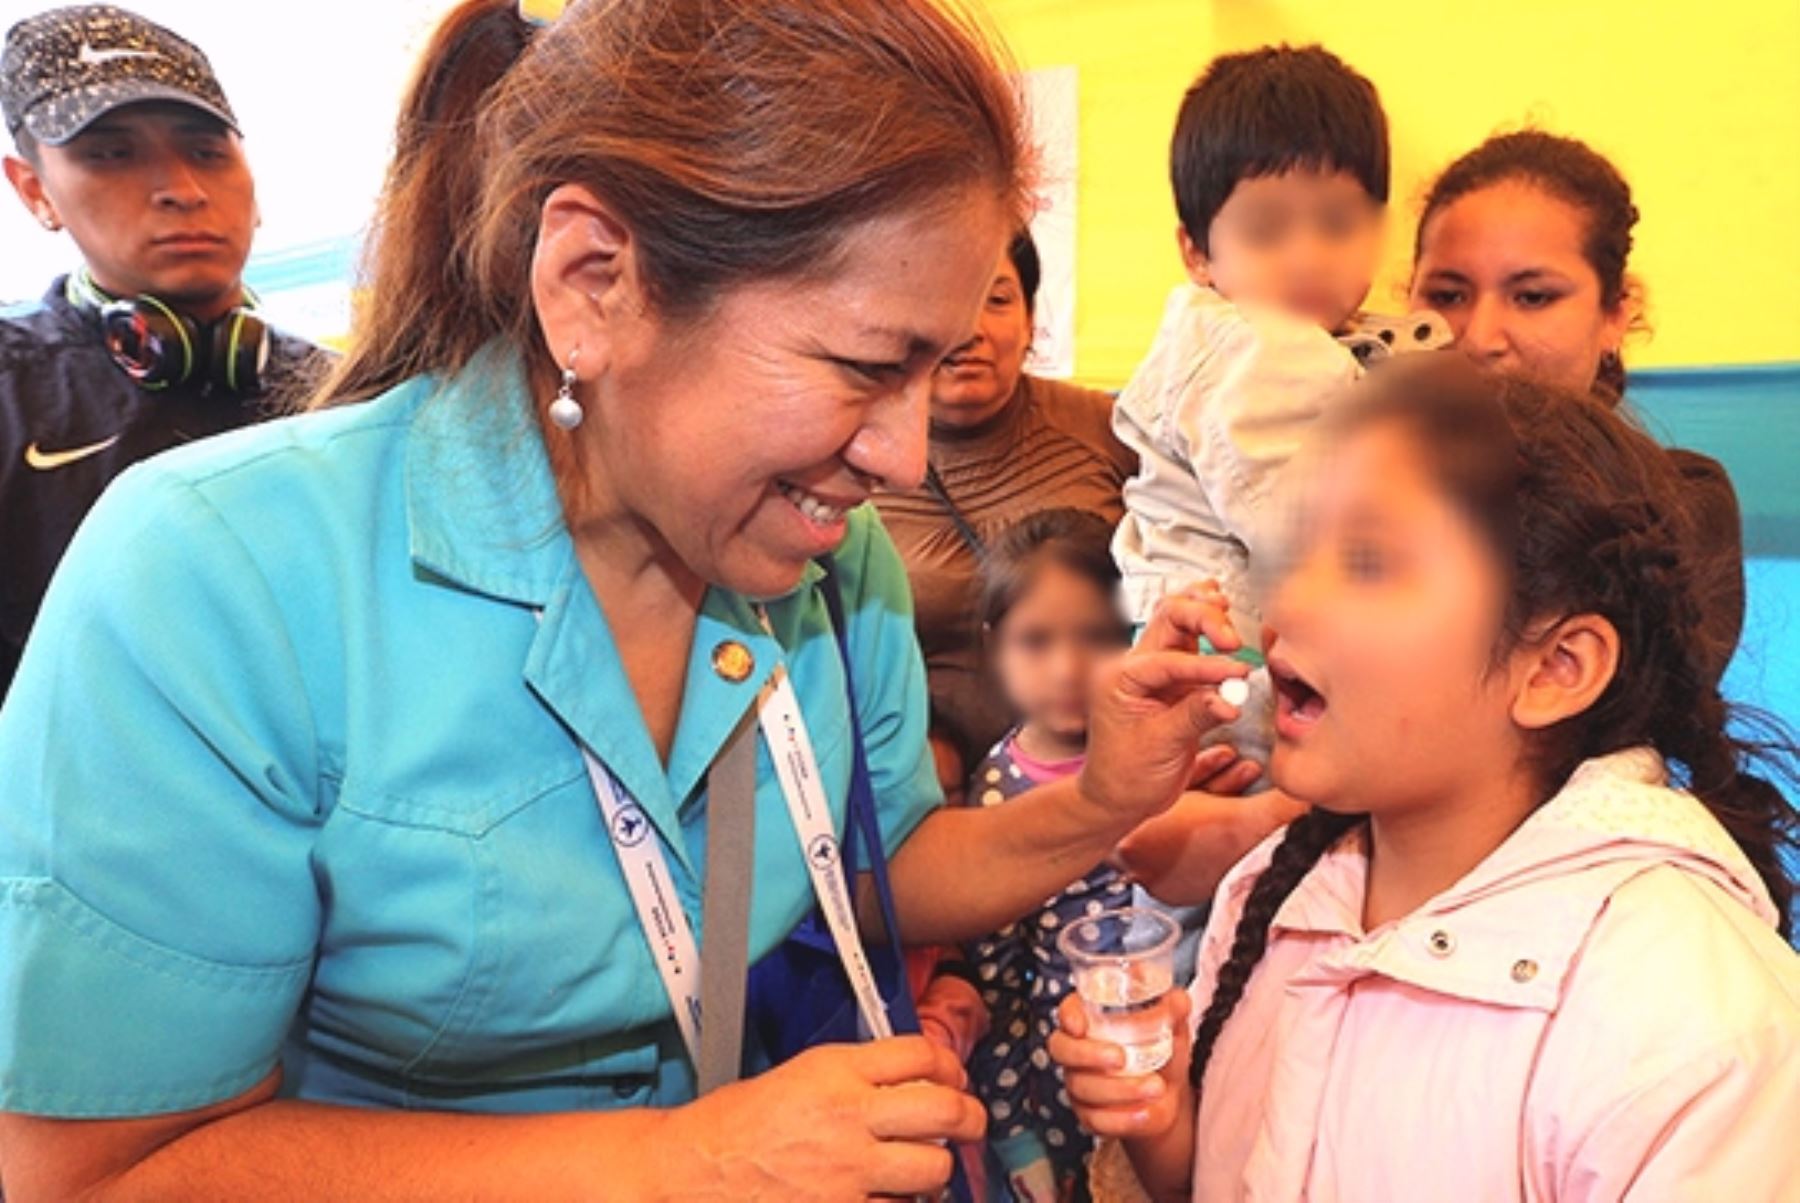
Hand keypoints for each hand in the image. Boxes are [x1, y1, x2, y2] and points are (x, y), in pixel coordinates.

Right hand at [662, 1036, 983, 1199]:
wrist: (692, 1172)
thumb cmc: (735, 1126)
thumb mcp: (797, 1077)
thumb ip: (854, 1077)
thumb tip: (909, 1083)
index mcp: (835, 1070)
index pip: (922, 1053)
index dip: (950, 1065)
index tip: (954, 1077)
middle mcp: (850, 1116)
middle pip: (946, 1110)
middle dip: (970, 1117)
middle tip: (970, 1123)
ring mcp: (850, 1172)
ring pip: (934, 1168)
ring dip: (936, 1170)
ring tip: (924, 1169)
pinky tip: (890, 1200)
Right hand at [1048, 991, 1192, 1139]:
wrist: (1167, 1096)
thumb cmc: (1162, 1052)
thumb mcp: (1173, 1028)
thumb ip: (1174, 1010)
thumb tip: (1179, 1001)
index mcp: (1092, 1020)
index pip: (1068, 1011)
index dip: (1068, 1016)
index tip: (1080, 1025)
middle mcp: (1077, 1050)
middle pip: (1062, 1049)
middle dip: (1089, 1054)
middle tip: (1121, 1058)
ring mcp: (1079, 1083)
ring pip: (1082, 1086)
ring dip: (1120, 1088)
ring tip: (1156, 1087)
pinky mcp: (1088, 1114)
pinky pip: (1096, 1119)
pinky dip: (1122, 1117)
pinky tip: (1144, 1112)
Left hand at [1081, 586, 1251, 824]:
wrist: (1118, 797)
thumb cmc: (1127, 776)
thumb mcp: (1162, 747)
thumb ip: (1195, 716)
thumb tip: (1230, 699)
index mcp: (1121, 679)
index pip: (1169, 661)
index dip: (1207, 666)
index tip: (1237, 674)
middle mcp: (1136, 667)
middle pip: (1170, 618)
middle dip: (1203, 617)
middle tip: (1232, 638)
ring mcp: (1156, 672)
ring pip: (1178, 621)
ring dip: (1203, 612)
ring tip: (1225, 604)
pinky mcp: (1175, 682)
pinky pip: (1191, 644)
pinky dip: (1208, 628)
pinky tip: (1224, 620)